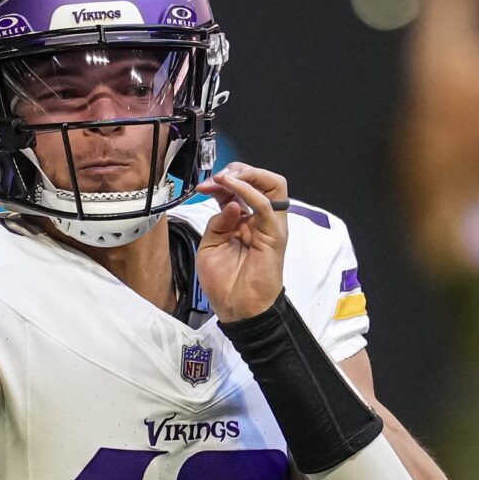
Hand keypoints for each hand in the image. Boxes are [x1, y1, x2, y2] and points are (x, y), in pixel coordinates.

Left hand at [195, 163, 288, 322]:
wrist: (236, 309)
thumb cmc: (224, 282)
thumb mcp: (210, 246)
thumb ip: (218, 222)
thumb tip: (230, 202)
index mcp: (244, 221)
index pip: (240, 188)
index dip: (221, 181)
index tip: (203, 187)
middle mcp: (259, 219)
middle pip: (260, 179)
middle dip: (237, 170)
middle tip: (216, 180)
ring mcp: (270, 225)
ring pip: (273, 184)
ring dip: (248, 174)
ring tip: (227, 179)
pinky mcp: (275, 234)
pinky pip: (266, 205)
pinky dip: (248, 191)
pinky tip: (231, 189)